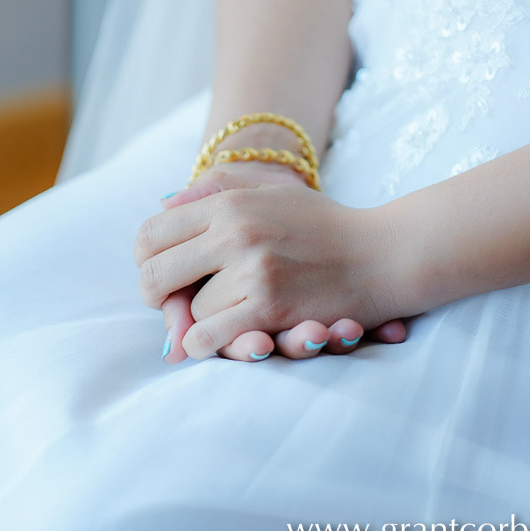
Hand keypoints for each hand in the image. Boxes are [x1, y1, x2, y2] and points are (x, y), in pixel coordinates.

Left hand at [142, 164, 405, 362]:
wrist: (384, 252)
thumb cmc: (324, 224)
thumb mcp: (271, 190)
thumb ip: (217, 188)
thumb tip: (164, 204)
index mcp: (228, 203)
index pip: (152, 234)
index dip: (145, 261)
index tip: (160, 275)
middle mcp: (234, 233)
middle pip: (157, 274)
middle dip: (155, 296)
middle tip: (167, 306)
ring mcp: (252, 271)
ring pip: (189, 310)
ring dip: (198, 319)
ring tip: (218, 314)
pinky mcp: (270, 306)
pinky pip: (210, 335)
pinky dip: (205, 342)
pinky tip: (214, 339)